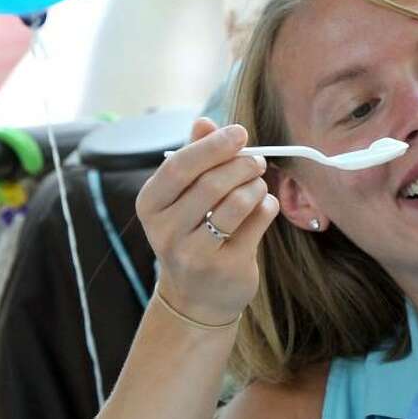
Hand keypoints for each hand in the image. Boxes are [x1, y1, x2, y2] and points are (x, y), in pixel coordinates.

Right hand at [135, 117, 278, 326]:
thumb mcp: (183, 196)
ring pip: (236, 203)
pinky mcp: (227, 268)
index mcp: (150, 205)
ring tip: (257, 183)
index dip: (213, 146)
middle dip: (241, 164)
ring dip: (255, 185)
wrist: (196, 296)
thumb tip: (204, 121)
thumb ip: (193, 156)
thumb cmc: (192, 232)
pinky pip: (256, 223)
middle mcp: (166, 232)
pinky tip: (263, 206)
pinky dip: (266, 206)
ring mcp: (195, 254)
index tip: (239, 133)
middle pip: (211, 183)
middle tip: (256, 160)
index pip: (180, 166)